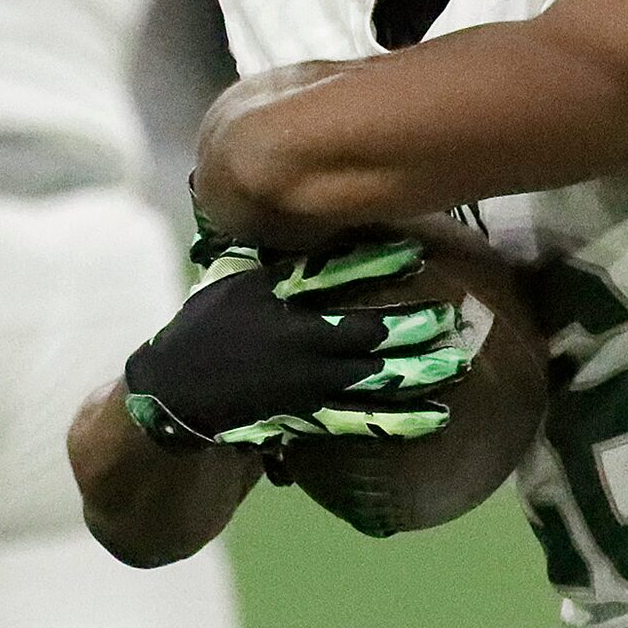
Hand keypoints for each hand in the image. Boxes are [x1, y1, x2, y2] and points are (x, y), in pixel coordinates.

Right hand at [122, 239, 472, 449]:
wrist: (172, 399)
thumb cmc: (206, 330)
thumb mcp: (231, 281)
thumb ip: (272, 254)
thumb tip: (303, 207)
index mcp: (274, 295)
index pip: (332, 273)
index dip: (376, 262)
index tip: (416, 252)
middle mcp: (293, 337)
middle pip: (363, 328)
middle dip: (411, 323)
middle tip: (452, 316)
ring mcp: (302, 381)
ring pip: (369, 375)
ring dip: (415, 370)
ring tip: (456, 363)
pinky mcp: (306, 416)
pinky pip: (359, 420)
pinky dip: (399, 420)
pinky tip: (436, 418)